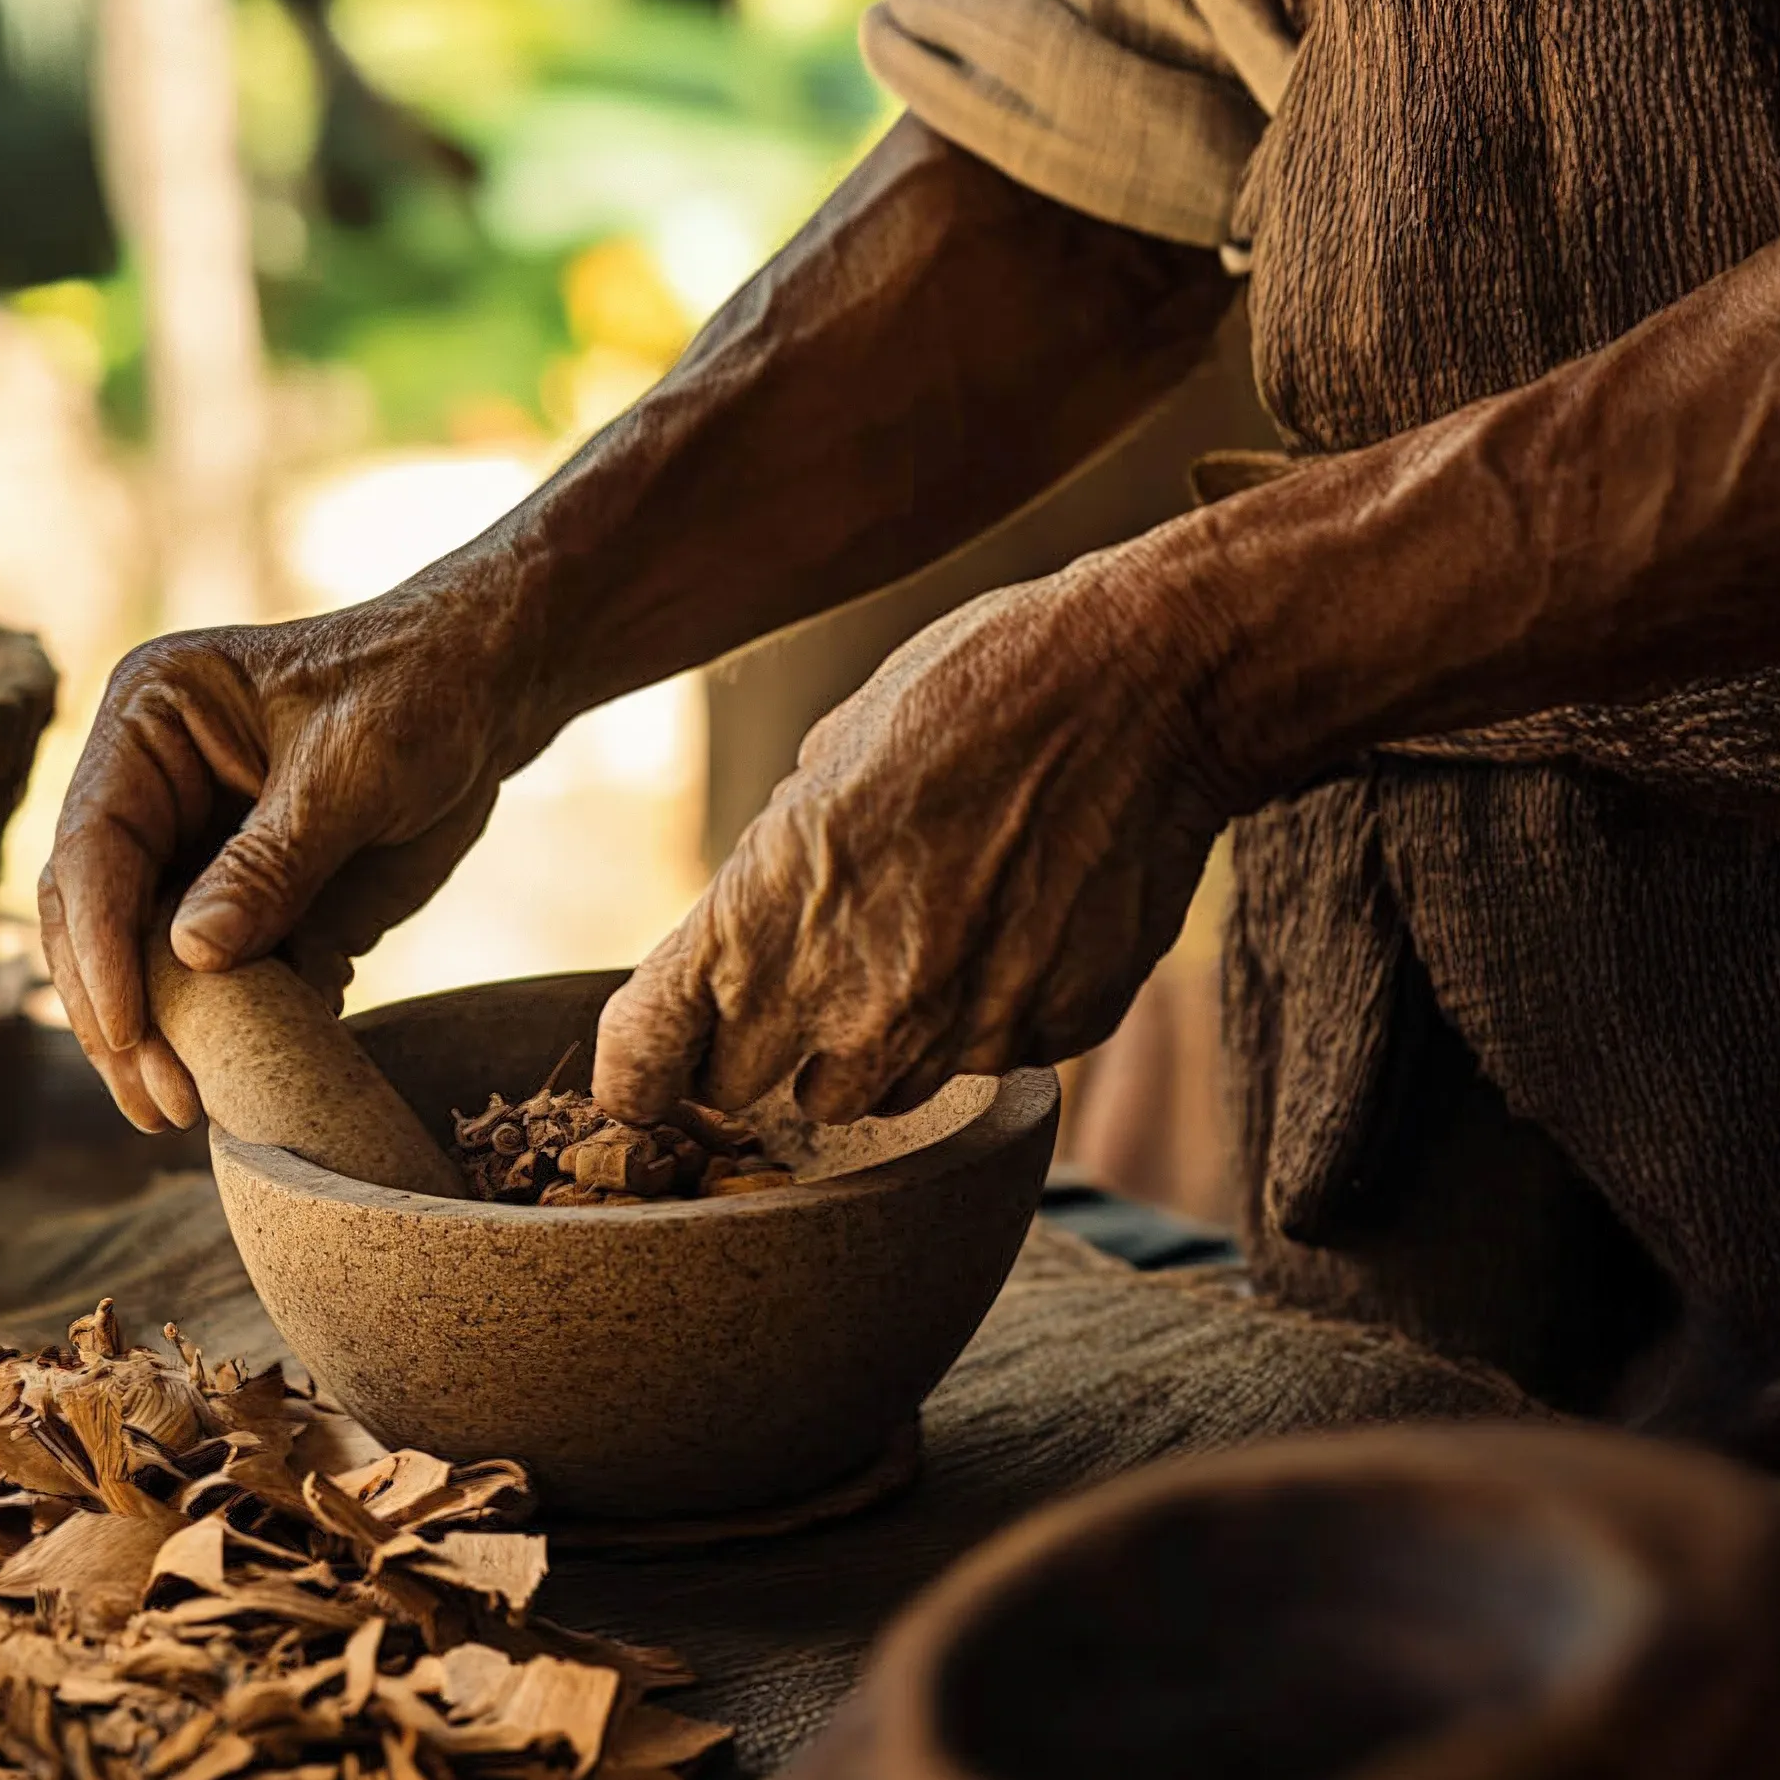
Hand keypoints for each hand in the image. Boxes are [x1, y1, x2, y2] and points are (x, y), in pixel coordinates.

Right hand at [36, 587, 525, 1130]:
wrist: (492, 693)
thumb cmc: (420, 692)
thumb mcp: (349, 770)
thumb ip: (272, 863)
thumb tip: (192, 958)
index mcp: (147, 725)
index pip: (93, 847)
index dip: (101, 945)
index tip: (128, 1030)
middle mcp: (150, 790)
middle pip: (96, 918)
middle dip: (122, 1014)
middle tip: (160, 1101)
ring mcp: (192, 849)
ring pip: (146, 963)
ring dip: (164, 1041)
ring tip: (184, 1113)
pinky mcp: (245, 899)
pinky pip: (219, 980)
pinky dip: (232, 1034)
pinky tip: (254, 1082)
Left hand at [594, 558, 1239, 1124]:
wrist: (1141, 685)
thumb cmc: (971, 689)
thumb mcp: (825, 758)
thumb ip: (778, 870)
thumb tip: (761, 918)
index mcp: (763, 916)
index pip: (644, 1058)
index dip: (637, 1072)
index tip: (648, 1071)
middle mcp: (849, 999)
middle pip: (755, 1094)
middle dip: (764, 1052)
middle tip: (804, 981)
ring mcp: (956, 1030)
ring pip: (878, 1092)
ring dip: (882, 1040)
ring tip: (927, 934)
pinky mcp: (1048, 1034)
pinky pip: (988, 1056)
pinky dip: (988, 1013)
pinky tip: (1017, 923)